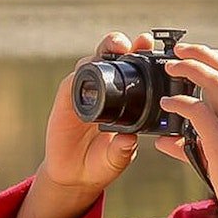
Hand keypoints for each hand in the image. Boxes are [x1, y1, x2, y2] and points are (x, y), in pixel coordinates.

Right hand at [12, 31, 152, 217]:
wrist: (75, 176)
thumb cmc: (102, 162)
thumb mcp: (118, 157)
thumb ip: (123, 148)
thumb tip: (129, 139)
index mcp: (125, 99)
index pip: (134, 71)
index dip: (142, 55)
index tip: (152, 45)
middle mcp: (105, 90)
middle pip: (111, 57)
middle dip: (122, 44)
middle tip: (135, 42)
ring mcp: (85, 92)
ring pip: (92, 62)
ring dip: (103, 51)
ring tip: (116, 47)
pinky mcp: (66, 99)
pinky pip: (73, 81)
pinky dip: (81, 73)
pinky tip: (89, 70)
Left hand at [154, 44, 217, 217]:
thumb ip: (195, 146)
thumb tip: (166, 141)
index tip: (198, 54)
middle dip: (203, 53)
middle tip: (179, 49)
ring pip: (217, 83)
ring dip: (191, 68)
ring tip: (170, 65)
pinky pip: (199, 112)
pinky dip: (180, 102)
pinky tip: (166, 104)